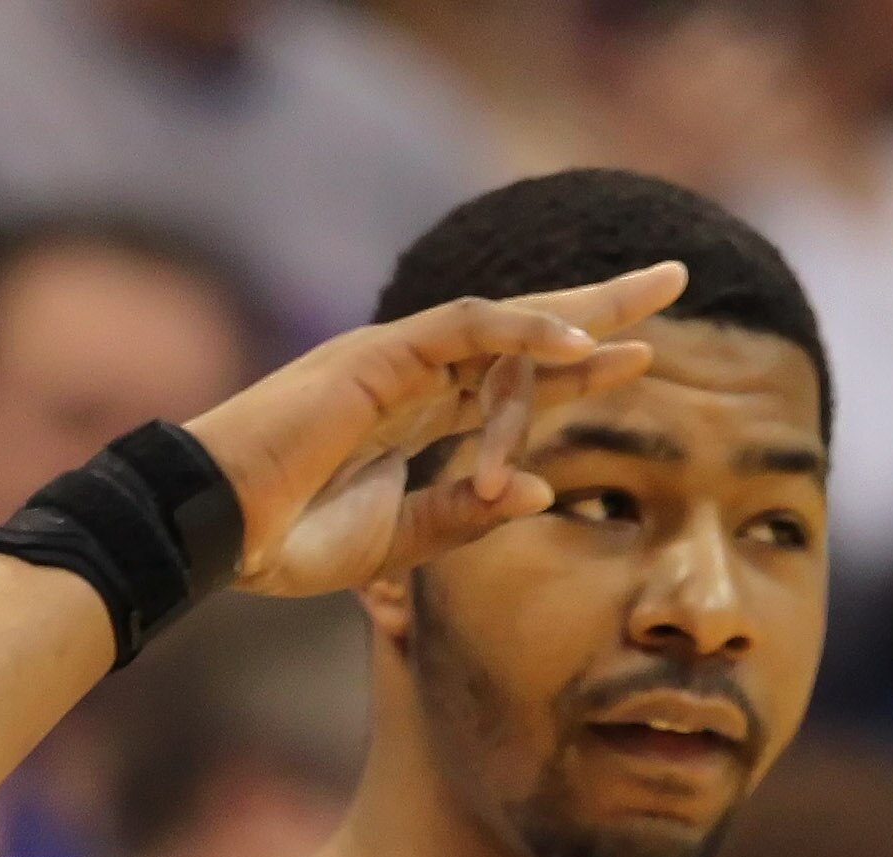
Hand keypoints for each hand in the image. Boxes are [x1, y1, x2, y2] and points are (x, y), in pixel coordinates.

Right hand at [183, 262, 688, 597]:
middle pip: (524, 330)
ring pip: (506, 320)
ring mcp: (396, 360)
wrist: (217, 535)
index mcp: (418, 416)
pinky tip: (582, 344)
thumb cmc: (287, 541)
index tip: (641, 358)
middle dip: (600, 305)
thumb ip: (468, 513)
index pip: (513, 379)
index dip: (578, 368)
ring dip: (582, 308)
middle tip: (675, 278)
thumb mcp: (399, 541)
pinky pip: (464, 329)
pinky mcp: (378, 356)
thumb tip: (546, 490)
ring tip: (655, 298)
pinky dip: (524, 334)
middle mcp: (414, 375)